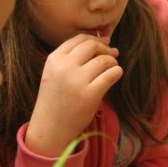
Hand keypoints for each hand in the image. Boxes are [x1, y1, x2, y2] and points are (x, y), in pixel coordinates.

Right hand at [26, 34, 122, 156]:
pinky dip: (117, 72)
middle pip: (93, 46)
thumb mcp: (55, 73)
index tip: (105, 43)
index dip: (95, 38)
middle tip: (113, 54)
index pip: (79, 38)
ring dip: (113, 62)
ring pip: (105, 60)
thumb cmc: (56, 99)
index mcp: (54, 59)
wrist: (50, 127)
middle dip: (106, 48)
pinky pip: (112, 74)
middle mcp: (64, 67)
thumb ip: (72, 57)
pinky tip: (115, 76)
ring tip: (112, 69)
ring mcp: (77, 80)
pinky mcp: (90, 94)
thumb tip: (103, 41)